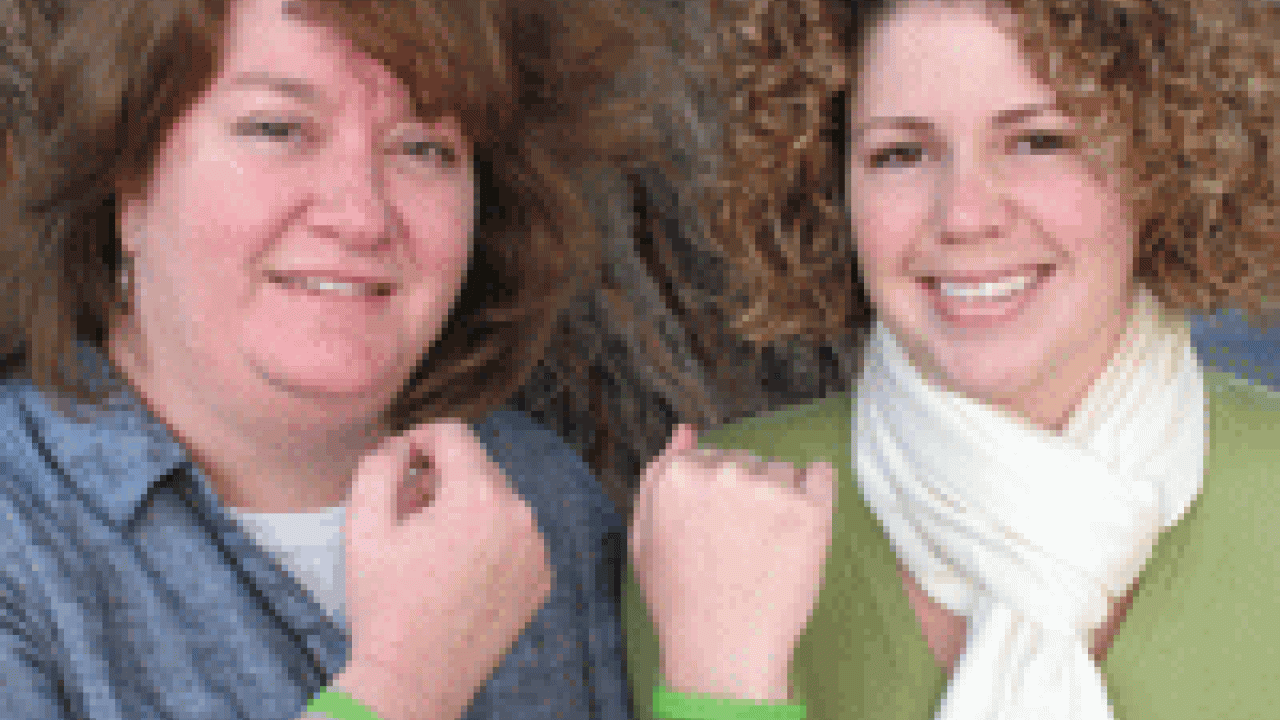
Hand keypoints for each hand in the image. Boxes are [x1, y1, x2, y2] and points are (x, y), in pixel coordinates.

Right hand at [333, 420, 553, 719]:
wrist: (414, 679)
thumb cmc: (386, 604)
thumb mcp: (364, 525)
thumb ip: (379, 465)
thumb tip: (400, 444)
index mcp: (478, 496)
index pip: (455, 434)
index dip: (421, 438)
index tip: (401, 458)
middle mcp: (519, 516)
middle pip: (478, 468)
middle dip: (440, 479)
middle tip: (406, 514)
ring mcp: (536, 550)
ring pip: (498, 503)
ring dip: (465, 510)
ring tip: (430, 547)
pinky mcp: (541, 579)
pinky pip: (514, 538)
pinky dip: (488, 542)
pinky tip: (457, 572)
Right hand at [629, 424, 834, 700]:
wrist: (722, 650)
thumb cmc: (681, 600)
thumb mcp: (645, 537)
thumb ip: (658, 476)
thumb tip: (685, 431)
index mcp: (678, 476)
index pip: (710, 456)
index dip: (716, 494)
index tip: (718, 526)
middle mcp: (723, 473)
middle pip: (747, 460)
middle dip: (747, 492)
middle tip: (741, 543)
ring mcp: (769, 491)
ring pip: (783, 472)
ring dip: (780, 498)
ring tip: (765, 547)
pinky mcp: (811, 511)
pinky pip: (822, 474)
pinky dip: (816, 492)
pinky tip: (800, 526)